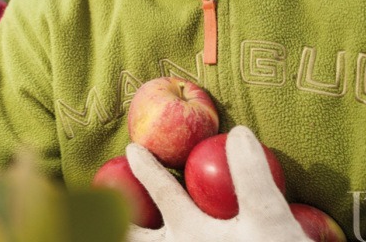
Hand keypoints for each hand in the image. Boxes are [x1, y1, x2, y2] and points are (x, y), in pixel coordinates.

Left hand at [125, 126, 308, 241]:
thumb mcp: (270, 218)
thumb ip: (251, 176)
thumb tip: (237, 133)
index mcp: (190, 233)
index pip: (163, 193)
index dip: (148, 169)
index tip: (132, 149)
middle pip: (135, 237)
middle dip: (118, 223)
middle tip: (95, 210)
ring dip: (133, 238)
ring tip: (114, 231)